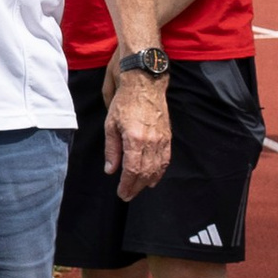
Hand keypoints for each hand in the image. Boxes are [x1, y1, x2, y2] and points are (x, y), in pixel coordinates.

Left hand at [105, 71, 171, 200]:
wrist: (145, 83)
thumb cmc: (125, 101)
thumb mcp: (110, 125)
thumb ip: (112, 150)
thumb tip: (111, 170)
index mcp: (135, 139)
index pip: (132, 170)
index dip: (127, 185)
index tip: (122, 193)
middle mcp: (151, 142)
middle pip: (146, 173)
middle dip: (136, 187)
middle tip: (127, 195)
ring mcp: (162, 139)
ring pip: (157, 168)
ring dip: (148, 182)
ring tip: (138, 189)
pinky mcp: (167, 135)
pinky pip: (165, 158)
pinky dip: (160, 171)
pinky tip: (154, 178)